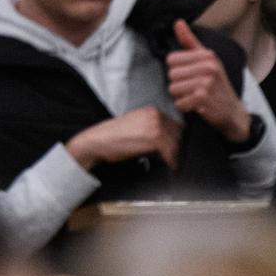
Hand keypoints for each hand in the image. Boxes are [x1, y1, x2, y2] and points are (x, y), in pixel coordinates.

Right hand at [65, 105, 180, 170]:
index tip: (172, 148)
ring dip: (173, 156)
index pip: (174, 125)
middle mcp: (155, 115)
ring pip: (176, 145)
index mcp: (151, 110)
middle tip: (170, 158)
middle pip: (178, 134)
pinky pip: (170, 153)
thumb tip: (168, 139)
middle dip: (175, 147)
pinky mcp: (154, 139)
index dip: (174, 139)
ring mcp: (156, 126)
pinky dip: (171, 162)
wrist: (96, 140)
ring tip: (168, 163)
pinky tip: (167, 166)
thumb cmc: (112, 135)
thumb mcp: (134, 123)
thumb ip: (151, 126)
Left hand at [166, 19, 251, 141]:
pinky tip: (197, 106)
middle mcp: (208, 66)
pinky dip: (184, 107)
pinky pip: (179, 103)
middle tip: (194, 88)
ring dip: (181, 96)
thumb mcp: (206, 60)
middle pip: (171, 75)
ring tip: (195, 96)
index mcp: (207, 55)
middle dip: (178, 85)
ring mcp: (207, 82)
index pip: (171, 59)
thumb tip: (178, 22)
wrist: (232, 111)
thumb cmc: (216, 84)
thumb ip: (189, 41)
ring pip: (173, 89)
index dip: (177, 70)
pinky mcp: (204, 98)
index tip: (190, 75)